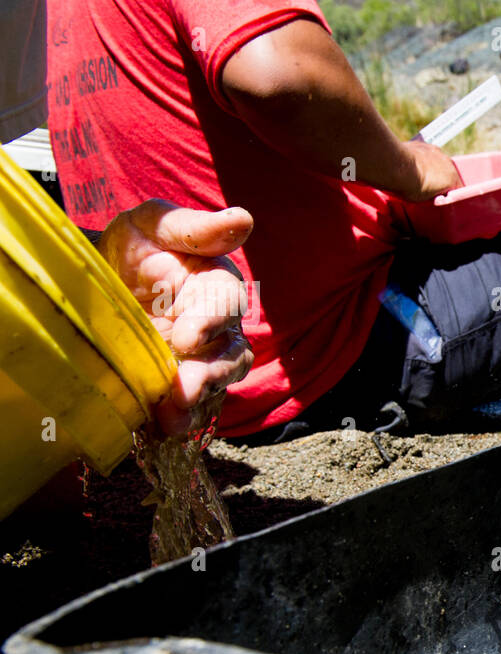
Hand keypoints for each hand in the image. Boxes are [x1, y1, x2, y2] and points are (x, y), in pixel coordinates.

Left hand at [95, 200, 254, 435]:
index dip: (211, 322)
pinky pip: (185, 407)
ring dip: (196, 404)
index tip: (187, 336)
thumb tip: (243, 219)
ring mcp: (196, 361)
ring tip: (172, 419)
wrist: (97, 277)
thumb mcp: (153, 224)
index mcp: (215, 288)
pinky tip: (156, 427)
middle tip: (185, 392)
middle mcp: (215, 329)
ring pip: (212, 387)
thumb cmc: (135, 245)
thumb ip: (194, 227)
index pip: (227, 305)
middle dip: (210, 376)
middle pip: (229, 357)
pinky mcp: (174, 384)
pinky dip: (175, 419)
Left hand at [396, 140, 462, 201]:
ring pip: (438, 162)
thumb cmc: (411, 185)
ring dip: (432, 168)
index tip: (439, 198)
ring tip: (418, 175)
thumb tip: (433, 194)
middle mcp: (448, 163)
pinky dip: (422, 159)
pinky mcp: (425, 144)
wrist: (395, 165)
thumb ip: (434, 195)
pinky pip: (427, 154)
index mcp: (452, 178)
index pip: (457, 188)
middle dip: (440, 179)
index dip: (448, 194)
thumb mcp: (426, 199)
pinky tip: (412, 165)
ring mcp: (437, 151)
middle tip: (427, 187)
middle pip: (448, 173)